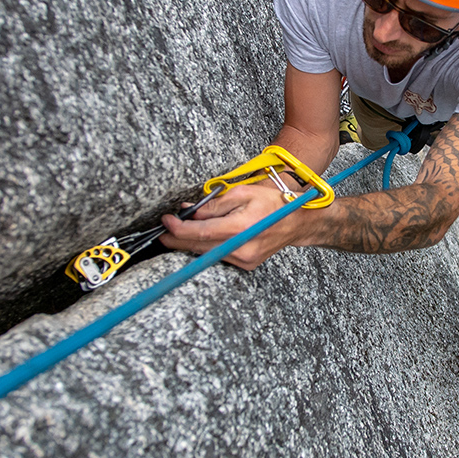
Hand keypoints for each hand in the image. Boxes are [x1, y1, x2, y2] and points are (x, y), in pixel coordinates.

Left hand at [159, 183, 297, 269]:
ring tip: (179, 232)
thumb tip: (190, 211)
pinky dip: (206, 248)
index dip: (178, 229)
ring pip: (207, 254)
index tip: (166, 221)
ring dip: (190, 244)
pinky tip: (201, 239)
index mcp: (241, 227)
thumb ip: (215, 204)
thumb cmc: (272, 203)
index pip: (201, 232)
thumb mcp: (243, 193)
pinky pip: (218, 257)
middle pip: (199, 248)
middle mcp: (242, 248)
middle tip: (162, 232)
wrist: (296, 223)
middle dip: (177, 240)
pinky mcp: (246, 265)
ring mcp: (244, 259)